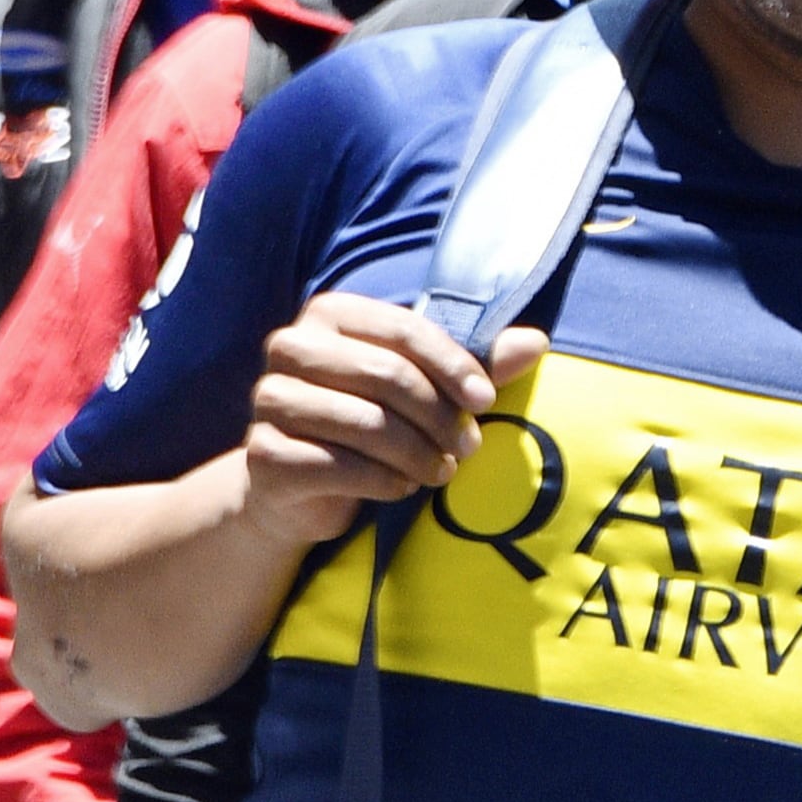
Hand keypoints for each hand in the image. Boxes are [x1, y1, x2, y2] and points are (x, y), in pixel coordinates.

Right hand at [238, 296, 543, 553]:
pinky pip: (338, 467)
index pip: (404, 330)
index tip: (485, 401)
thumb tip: (536, 342)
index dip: (453, 366)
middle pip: (386, 376)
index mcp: (329, 313)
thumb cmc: (368, 422)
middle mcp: (290, 347)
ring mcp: (270, 401)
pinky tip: (401, 488)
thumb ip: (474, 363)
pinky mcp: (265, 455)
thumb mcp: (423, 387)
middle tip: (469, 447)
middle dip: (439, 416)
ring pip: (365, 424)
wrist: (297, 486)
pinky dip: (384, 481)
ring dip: (417, 454)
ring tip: (440, 471)